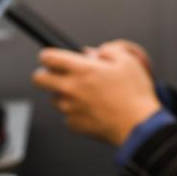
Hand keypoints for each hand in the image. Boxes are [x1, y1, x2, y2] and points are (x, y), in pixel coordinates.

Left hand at [32, 43, 159, 145]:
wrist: (137, 125)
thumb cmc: (134, 95)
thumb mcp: (128, 61)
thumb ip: (109, 50)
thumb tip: (96, 52)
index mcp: (83, 70)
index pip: (48, 57)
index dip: (49, 55)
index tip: (52, 57)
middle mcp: (71, 88)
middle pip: (38, 79)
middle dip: (46, 74)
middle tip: (60, 75)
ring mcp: (70, 108)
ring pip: (53, 97)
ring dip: (64, 94)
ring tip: (86, 94)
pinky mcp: (73, 124)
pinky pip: (66, 115)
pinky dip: (75, 111)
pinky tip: (92, 109)